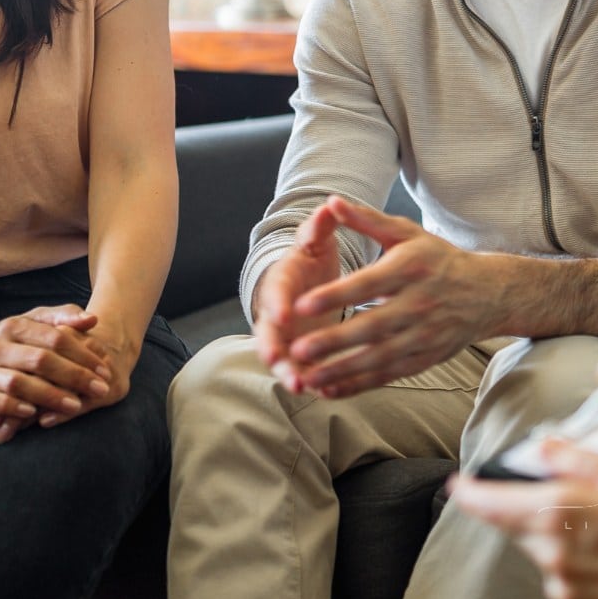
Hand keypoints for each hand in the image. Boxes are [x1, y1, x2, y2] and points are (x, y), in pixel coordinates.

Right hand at [0, 305, 136, 442]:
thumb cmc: (6, 339)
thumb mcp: (30, 322)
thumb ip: (61, 317)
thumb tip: (93, 319)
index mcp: (15, 326)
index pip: (54, 338)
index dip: (82, 354)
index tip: (104, 369)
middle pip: (40, 360)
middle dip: (74, 376)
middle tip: (100, 390)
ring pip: (18, 383)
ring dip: (49, 396)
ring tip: (75, 406)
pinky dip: (15, 408)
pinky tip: (35, 414)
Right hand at [253, 201, 344, 387]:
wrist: (309, 280)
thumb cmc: (313, 257)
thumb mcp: (316, 240)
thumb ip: (320, 226)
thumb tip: (328, 204)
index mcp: (281, 282)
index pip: (275, 292)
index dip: (277, 303)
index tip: (283, 315)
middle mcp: (278, 313)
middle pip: (269, 333)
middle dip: (272, 348)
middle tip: (276, 361)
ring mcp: (287, 337)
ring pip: (283, 359)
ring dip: (289, 372)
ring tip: (301, 386)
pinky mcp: (301, 355)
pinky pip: (303, 371)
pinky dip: (311, 382)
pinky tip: (324, 393)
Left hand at [280, 195, 499, 396]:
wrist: (486, 292)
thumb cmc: (437, 258)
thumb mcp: (406, 232)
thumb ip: (366, 219)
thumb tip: (331, 201)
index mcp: (410, 268)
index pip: (367, 284)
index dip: (335, 295)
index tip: (302, 305)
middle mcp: (419, 303)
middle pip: (371, 327)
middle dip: (333, 341)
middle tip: (297, 349)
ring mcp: (423, 335)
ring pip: (378, 358)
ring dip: (341, 370)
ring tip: (307, 376)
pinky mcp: (425, 359)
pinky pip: (388, 375)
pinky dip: (359, 385)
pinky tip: (331, 390)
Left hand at [450, 440, 597, 598]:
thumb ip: (575, 458)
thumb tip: (545, 446)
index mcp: (558, 515)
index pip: (491, 505)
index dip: (470, 493)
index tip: (459, 484)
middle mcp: (555, 559)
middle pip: (520, 527)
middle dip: (535, 508)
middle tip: (582, 495)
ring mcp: (571, 592)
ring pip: (545, 555)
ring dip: (562, 537)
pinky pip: (567, 582)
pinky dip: (580, 565)